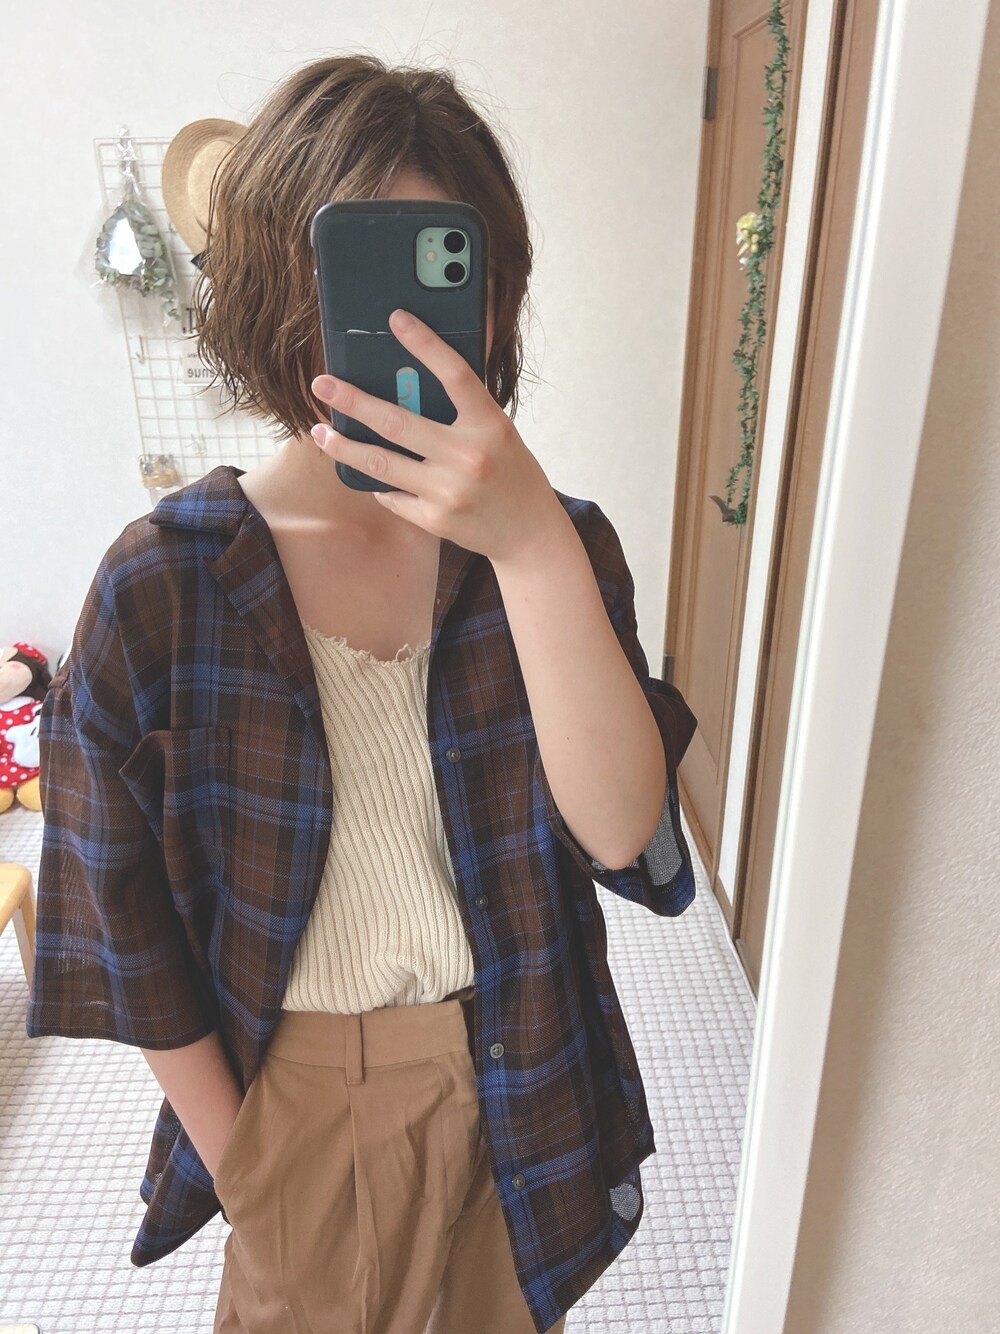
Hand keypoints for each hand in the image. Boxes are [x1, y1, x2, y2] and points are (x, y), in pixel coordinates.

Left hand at [309, 309, 564, 564]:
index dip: (425, 344)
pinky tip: (370, 474)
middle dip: (352, 401)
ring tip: (321, 432)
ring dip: (344, 446)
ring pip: (381, 462)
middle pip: (397, 422)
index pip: (454, 374)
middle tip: (322, 384)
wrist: (529, 533)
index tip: (396, 319)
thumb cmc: (511, 473)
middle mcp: (468, 456)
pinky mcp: (434, 519)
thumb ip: (462, 411)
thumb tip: (411, 381)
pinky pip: (391, 495)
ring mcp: (448, 491)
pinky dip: (379, 483)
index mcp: (489, 425)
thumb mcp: (498, 432)